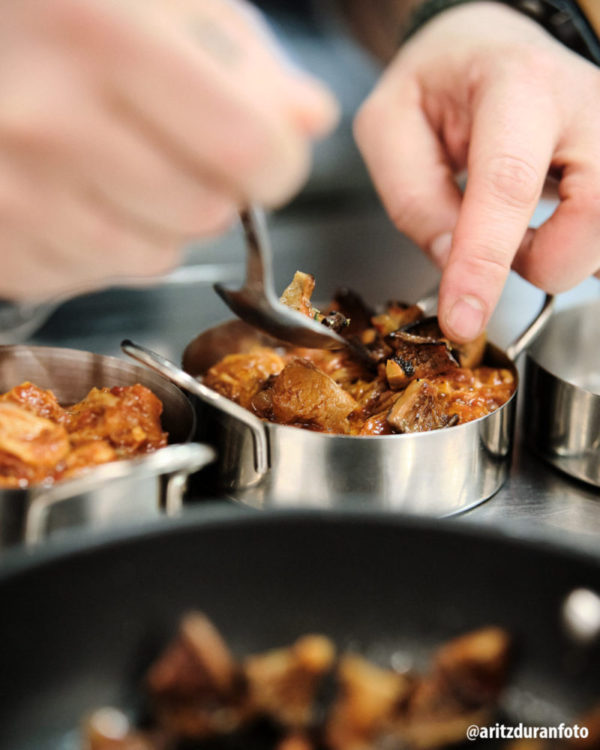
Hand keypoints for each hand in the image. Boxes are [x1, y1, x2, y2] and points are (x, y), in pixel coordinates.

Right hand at [0, 0, 337, 300]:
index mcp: (103, 30)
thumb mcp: (162, 0)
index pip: (248, 149)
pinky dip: (112, 244)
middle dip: (221, 192)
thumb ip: (245, 57)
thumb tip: (310, 121)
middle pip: (208, 214)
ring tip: (128, 167)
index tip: (268, 153)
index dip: (279, 162)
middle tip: (187, 152)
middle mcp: (49, 118)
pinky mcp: (4, 242)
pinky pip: (102, 274)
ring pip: (159, 257)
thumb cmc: (71, 17)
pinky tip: (85, 192)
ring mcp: (17, 190)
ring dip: (167, 223)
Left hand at [354, 1, 599, 341]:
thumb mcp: (389, 127)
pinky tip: (549, 226)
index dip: (484, 263)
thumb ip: (412, 200)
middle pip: (593, 217)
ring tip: (521, 227)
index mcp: (516, 86)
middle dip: (541, 263)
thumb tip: (453, 264)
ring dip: (559, 256)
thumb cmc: (437, 85)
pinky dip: (576, 249)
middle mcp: (584, 105)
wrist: (490, 47)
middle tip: (499, 245)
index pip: (507, 185)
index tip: (462, 320)